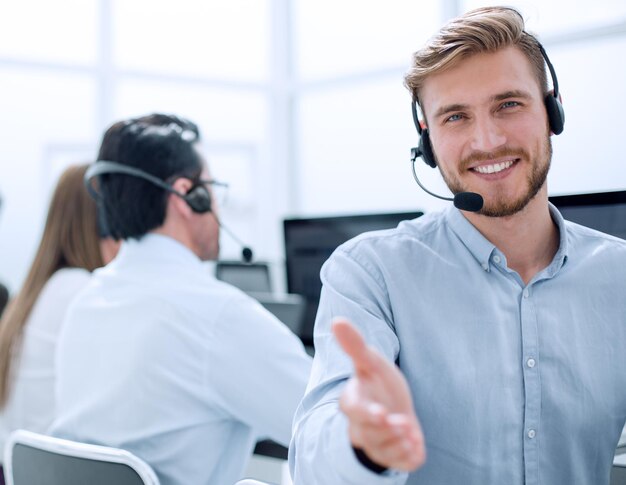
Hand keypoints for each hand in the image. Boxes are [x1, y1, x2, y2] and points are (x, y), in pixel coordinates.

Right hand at [332, 318, 425, 471]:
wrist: (396, 410)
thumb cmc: (379, 386)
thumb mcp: (370, 363)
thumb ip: (355, 345)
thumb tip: (337, 321)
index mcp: (353, 402)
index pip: (354, 410)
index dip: (367, 413)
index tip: (382, 412)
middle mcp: (361, 426)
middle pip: (368, 433)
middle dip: (386, 430)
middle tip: (401, 423)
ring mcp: (376, 445)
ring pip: (383, 450)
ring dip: (399, 442)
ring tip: (409, 431)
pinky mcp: (393, 458)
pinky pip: (399, 463)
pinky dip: (408, 457)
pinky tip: (414, 445)